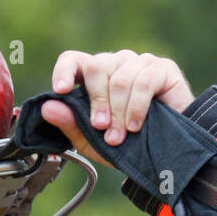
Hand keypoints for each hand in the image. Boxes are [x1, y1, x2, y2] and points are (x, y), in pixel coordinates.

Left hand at [40, 49, 193, 163]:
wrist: (168, 155)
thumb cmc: (130, 145)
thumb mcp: (94, 142)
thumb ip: (71, 125)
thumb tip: (48, 107)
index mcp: (96, 78)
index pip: (74, 60)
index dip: (65, 71)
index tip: (62, 91)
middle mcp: (117, 64)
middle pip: (97, 67)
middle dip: (97, 102)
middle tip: (102, 128)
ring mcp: (140, 63)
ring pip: (119, 78)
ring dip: (119, 112)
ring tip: (121, 136)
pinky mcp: (163, 69)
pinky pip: (143, 82)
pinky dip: (137, 108)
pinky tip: (137, 126)